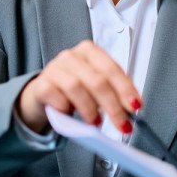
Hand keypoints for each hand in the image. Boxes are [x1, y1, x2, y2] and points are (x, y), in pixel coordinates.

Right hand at [17, 40, 141, 134]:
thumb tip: (132, 107)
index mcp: (90, 52)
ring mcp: (54, 69)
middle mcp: (71, 57)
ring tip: (96, 121)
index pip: (112, 68)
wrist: (43, 95)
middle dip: (113, 106)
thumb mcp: (95, 87)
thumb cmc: (74, 90)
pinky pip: (55, 96)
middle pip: (97, 80)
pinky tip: (70, 114)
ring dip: (90, 109)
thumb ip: (113, 92)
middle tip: (121, 123)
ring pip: (76, 87)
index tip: (135, 106)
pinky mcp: (40, 85)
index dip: (125, 88)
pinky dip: (65, 108)